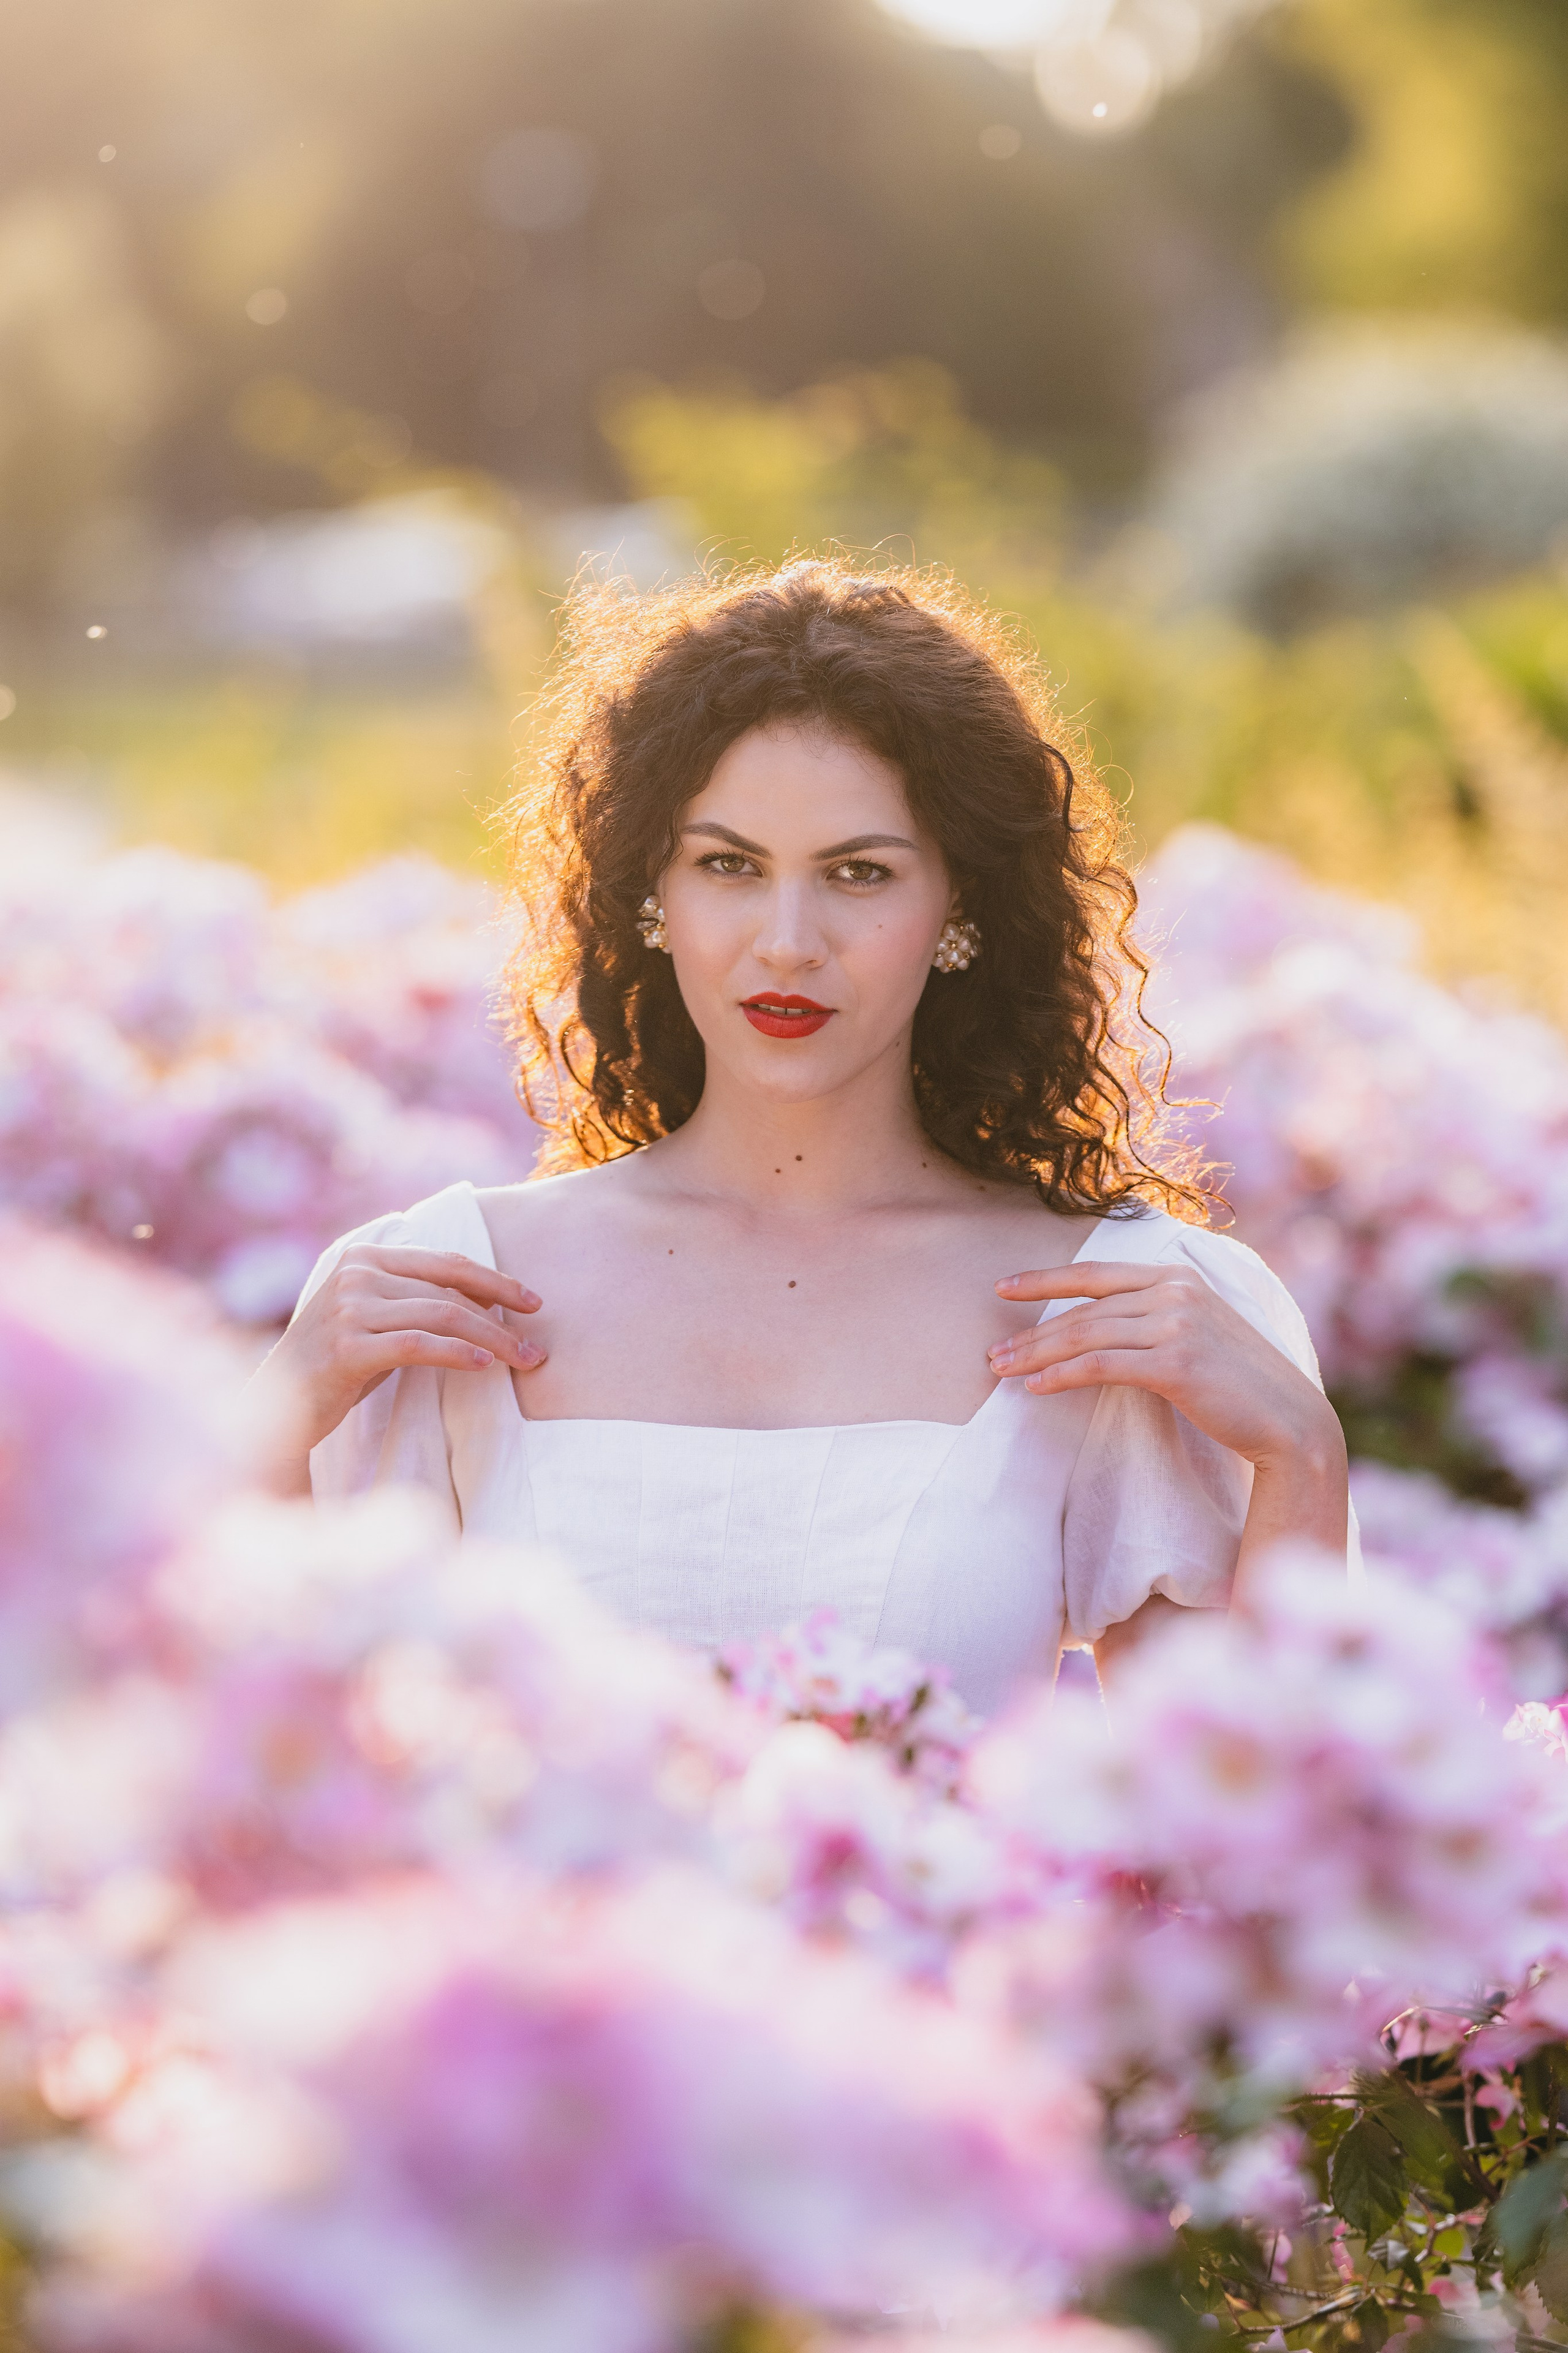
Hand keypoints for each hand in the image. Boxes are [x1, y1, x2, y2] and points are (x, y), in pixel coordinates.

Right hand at [248, 1244, 545, 1478]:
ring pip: (440, 1315)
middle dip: (501, 1320)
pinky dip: (456, 1353)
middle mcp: (355, 1274)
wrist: (277, 1404)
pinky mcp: (346, 1347)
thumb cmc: (334, 1366)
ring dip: (491, 1340)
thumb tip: (485, 1305)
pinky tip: (483, 1366)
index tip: (532, 1302)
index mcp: (364, 1257)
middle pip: (448, 1291)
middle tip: (536, 1349)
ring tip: (522, 1362)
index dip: (494, 1280)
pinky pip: (417, 1344)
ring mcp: (348, 1308)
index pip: (445, 1262)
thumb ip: (414, 1300)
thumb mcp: (374, 1320)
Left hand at [989, 1259, 1347, 1560]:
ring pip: (1086, 1334)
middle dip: (1032, 1331)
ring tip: (1002, 1371)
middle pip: (1084, 1309)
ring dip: (1037, 1355)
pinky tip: (1037, 1388)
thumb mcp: (1198, 1333)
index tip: (1003, 1288)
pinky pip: (1102, 1364)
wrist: (1290, 1420)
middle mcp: (1176, 1291)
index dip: (1045, 1278)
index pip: (1097, 1273)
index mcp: (1179, 1277)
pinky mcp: (1175, 1362)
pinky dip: (1063, 1375)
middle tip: (993, 1353)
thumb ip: (1155, 1317)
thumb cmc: (1239, 1385)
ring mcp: (1177, 1323)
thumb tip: (1099, 1326)